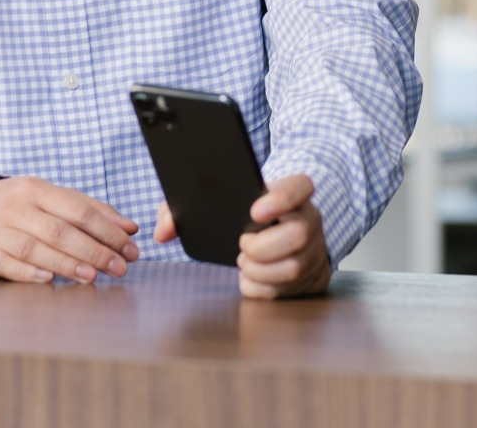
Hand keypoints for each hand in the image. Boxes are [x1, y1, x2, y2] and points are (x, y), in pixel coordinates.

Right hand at [0, 177, 139, 283]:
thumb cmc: (22, 207)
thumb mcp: (53, 199)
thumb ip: (91, 210)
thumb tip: (130, 228)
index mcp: (37, 189)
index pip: (79, 209)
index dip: (108, 230)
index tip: (130, 249)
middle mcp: (16, 206)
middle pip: (59, 230)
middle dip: (93, 251)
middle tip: (118, 268)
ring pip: (34, 248)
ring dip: (66, 264)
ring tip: (92, 277)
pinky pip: (6, 264)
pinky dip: (28, 272)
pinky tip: (49, 279)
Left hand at [157, 174, 330, 298]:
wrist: (282, 230)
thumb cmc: (243, 214)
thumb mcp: (219, 200)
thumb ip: (182, 209)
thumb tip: (161, 232)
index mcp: (294, 192)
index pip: (300, 186)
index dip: (281, 198)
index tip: (253, 211)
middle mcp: (310, 220)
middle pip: (299, 233)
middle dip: (262, 247)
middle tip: (241, 246)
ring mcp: (315, 250)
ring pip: (293, 268)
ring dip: (259, 271)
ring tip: (243, 261)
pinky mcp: (312, 278)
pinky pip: (287, 291)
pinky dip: (260, 290)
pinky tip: (249, 278)